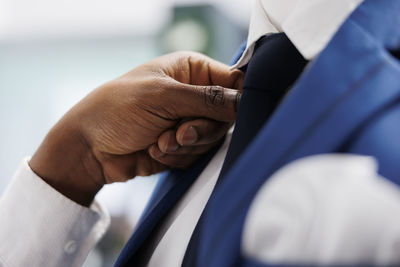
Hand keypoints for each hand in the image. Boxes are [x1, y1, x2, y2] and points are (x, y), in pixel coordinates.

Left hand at [29, 51, 242, 205]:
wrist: (89, 148)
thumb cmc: (117, 110)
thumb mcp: (163, 97)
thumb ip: (208, 99)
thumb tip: (244, 101)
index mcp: (191, 70)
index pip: (233, 81)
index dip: (236, 99)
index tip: (229, 114)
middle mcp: (193, 95)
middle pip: (226, 116)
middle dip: (201, 129)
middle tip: (178, 132)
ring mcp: (188, 121)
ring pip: (212, 139)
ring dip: (185, 145)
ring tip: (158, 140)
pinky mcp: (182, 146)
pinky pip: (197, 155)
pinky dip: (177, 156)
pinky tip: (154, 149)